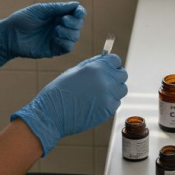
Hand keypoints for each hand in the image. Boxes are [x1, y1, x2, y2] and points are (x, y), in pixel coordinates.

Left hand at [0, 2, 85, 68]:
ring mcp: (57, 38)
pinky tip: (55, 38)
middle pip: (78, 25)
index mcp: (57, 15)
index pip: (76, 14)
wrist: (9, 36)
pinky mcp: (54, 49)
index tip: (78, 12)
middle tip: (63, 21)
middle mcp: (59, 26)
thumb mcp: (40, 10)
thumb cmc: (22, 20)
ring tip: (55, 30)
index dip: (80, 12)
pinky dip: (65, 42)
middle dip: (74, 23)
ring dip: (69, 32)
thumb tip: (76, 4)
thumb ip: (58, 8)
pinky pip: (68, 47)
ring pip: (75, 36)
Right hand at [11, 54, 127, 155]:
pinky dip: (110, 102)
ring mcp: (108, 97)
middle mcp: (105, 81)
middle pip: (122, 74)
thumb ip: (92, 65)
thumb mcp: (74, 71)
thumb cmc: (59, 92)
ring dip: (114, 89)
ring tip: (100, 92)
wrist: (51, 114)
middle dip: (115, 75)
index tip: (108, 67)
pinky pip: (116, 103)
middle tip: (105, 80)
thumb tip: (103, 59)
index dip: (111, 63)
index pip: (116, 60)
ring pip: (122, 90)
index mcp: (96, 68)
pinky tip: (97, 103)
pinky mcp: (108, 111)